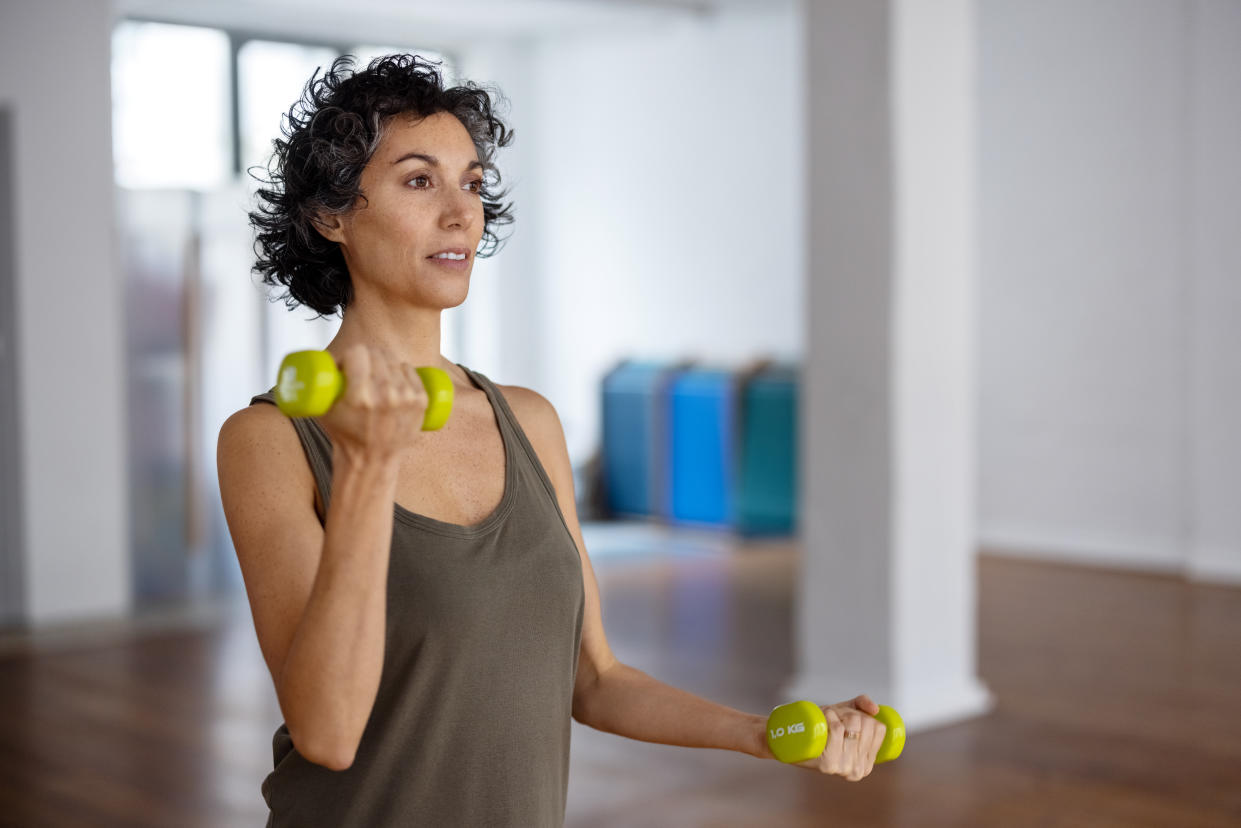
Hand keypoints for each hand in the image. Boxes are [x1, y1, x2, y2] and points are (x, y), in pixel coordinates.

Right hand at [316, 344, 433, 466]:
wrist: (372, 460)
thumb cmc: (345, 435)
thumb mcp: (324, 410)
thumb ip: (318, 387)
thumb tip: (316, 361)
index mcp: (360, 397)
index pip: (358, 353)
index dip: (350, 355)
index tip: (348, 363)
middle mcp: (385, 396)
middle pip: (377, 355)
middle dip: (366, 357)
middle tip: (362, 367)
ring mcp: (406, 398)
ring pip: (394, 362)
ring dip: (384, 363)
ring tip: (376, 375)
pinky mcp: (420, 402)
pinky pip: (411, 371)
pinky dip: (402, 370)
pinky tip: (395, 375)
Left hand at [793, 694, 885, 781]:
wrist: (792, 740)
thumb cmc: (820, 728)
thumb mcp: (845, 714)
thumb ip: (863, 705)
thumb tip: (875, 709)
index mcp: (867, 763)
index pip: (879, 729)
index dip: (866, 716)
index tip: (852, 718)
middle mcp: (858, 770)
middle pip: (866, 725)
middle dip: (852, 713)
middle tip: (838, 717)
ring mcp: (844, 768)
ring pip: (852, 725)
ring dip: (839, 713)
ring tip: (829, 717)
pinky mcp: (829, 764)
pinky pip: (838, 729)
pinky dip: (831, 716)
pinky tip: (825, 718)